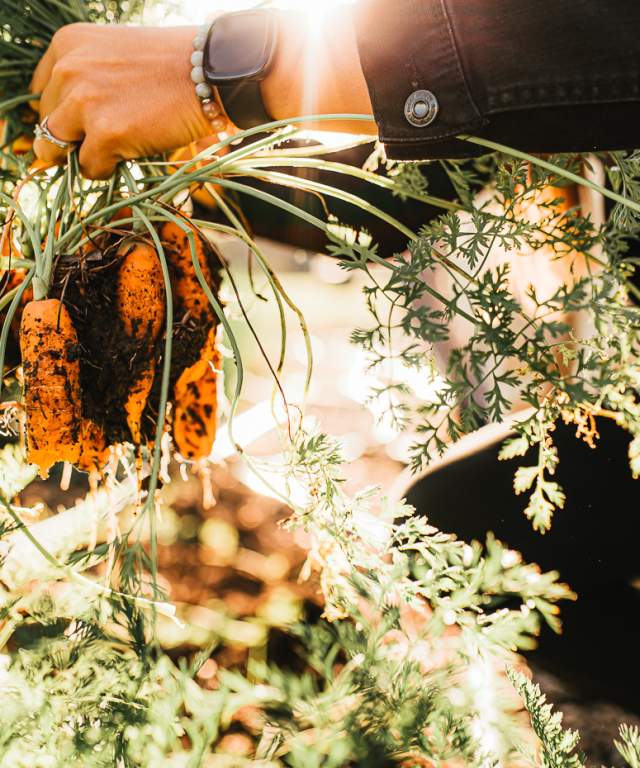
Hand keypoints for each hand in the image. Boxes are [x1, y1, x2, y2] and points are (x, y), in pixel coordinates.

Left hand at [30, 23, 228, 179]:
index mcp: (67, 44)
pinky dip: (105, 169)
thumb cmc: (171, 65)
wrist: (208, 73)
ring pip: (57, 147)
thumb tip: (70, 123)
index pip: (43, 92)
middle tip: (103, 140)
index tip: (82, 124)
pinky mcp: (106, 134)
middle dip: (72, 137)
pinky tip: (128, 155)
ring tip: (113, 150)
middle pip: (47, 122)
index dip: (62, 113)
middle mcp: (68, 70)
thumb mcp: (115, 55)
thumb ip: (87, 78)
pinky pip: (89, 167)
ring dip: (82, 155)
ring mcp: (84, 103)